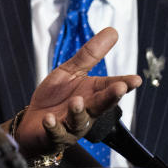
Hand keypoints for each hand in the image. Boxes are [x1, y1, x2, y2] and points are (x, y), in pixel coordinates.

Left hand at [15, 27, 140, 155]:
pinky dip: (53, 127)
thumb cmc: (55, 97)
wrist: (32, 123)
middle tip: (119, 89)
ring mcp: (71, 126)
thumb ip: (90, 55)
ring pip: (79, 121)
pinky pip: (54, 133)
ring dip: (79, 112)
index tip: (134, 80)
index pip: (111, 87)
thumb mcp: (70, 72)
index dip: (123, 84)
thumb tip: (113, 31)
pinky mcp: (53, 136)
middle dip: (110, 97)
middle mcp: (87, 111)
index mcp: (92, 94)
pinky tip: (49, 119)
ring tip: (77, 101)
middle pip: (101, 105)